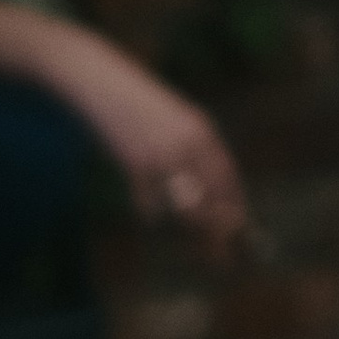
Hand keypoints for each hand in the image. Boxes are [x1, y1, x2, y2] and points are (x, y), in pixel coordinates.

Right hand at [48, 34, 248, 256]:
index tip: (237, 230)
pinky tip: (146, 208)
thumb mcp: (173, 120)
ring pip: (182, 208)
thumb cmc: (137, 103)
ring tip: (184, 240)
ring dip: (183, 228)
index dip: (234, 207)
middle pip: (210, 199)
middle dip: (215, 233)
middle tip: (218, 257)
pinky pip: (148, 203)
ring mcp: (160, 153)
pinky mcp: (133, 162)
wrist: (100, 81)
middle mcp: (186, 143)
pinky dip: (149, 211)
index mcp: (201, 129)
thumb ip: (192, 150)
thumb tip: (203, 194)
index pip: (227, 176)